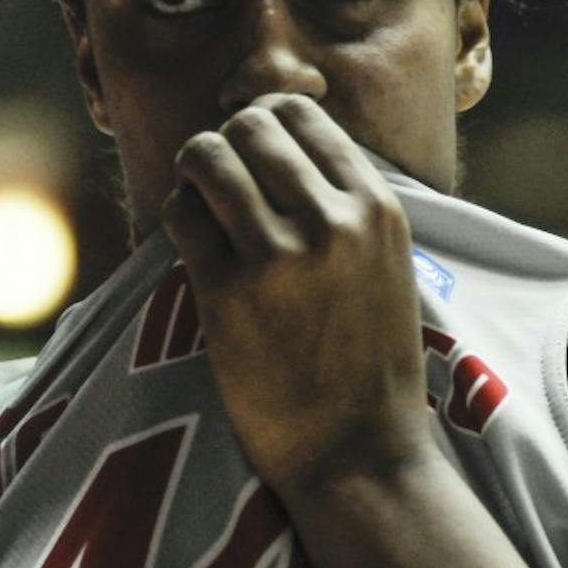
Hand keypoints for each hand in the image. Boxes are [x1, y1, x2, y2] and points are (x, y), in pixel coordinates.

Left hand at [160, 93, 432, 495]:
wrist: (357, 453)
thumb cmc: (372, 363)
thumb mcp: (389, 264)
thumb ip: (349, 204)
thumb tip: (289, 145)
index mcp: (377, 208)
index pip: (302, 115)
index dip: (264, 121)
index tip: (253, 148)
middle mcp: (332, 221)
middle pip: (250, 126)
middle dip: (226, 141)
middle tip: (220, 175)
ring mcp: (278, 256)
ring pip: (208, 157)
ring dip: (193, 169)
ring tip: (199, 197)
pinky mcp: (227, 293)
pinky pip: (181, 215)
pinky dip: (179, 215)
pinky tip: (192, 240)